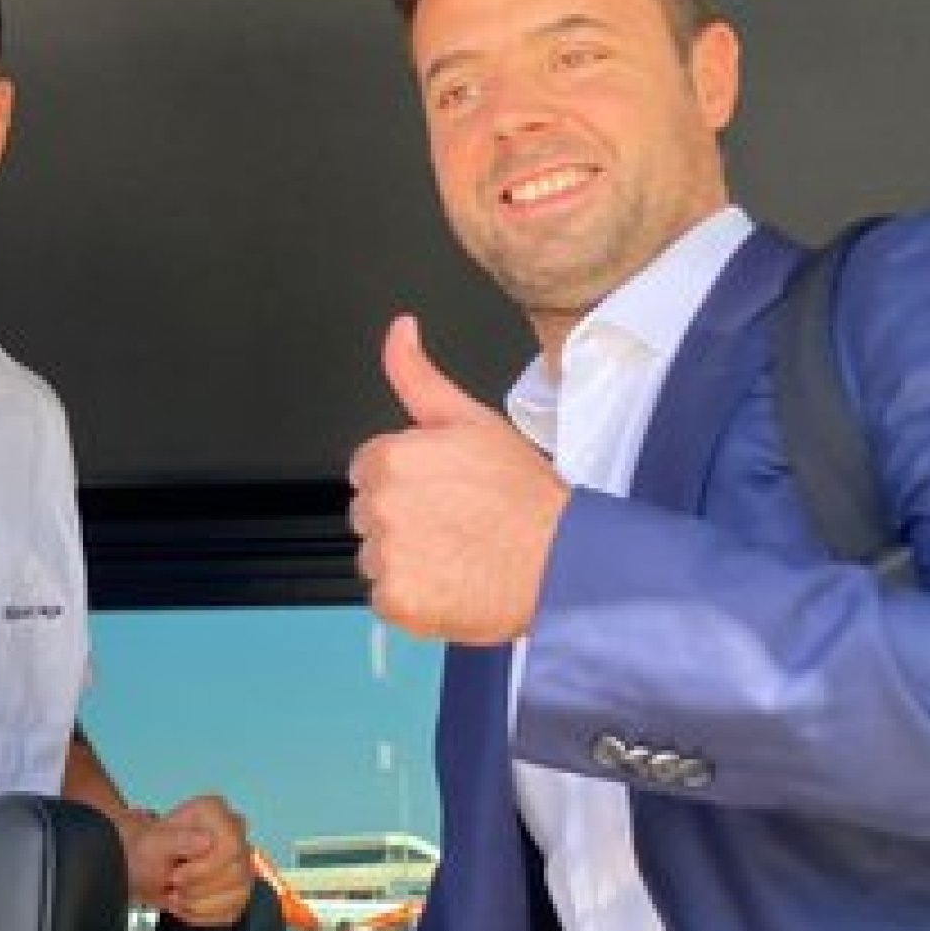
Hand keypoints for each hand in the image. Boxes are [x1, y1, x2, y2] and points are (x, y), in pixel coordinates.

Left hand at [123, 794, 253, 924]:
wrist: (140, 871)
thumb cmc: (146, 852)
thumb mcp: (150, 845)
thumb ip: (176, 840)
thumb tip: (206, 841)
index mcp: (214, 811)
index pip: (231, 845)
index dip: (204, 868)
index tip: (176, 877)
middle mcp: (235, 831)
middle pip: (237, 872)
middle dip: (199, 889)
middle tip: (172, 887)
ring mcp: (241, 860)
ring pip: (239, 893)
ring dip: (200, 904)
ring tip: (177, 897)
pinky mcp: (239, 887)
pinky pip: (234, 910)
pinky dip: (205, 915)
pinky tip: (187, 906)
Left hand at [349, 316, 565, 641]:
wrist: (561, 561)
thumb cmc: (524, 496)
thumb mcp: (471, 419)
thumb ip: (418, 375)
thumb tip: (399, 330)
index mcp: (392, 457)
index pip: (368, 470)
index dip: (407, 480)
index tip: (441, 490)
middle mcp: (381, 505)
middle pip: (368, 513)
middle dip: (402, 517)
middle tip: (455, 522)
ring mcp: (386, 556)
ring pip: (375, 557)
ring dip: (406, 560)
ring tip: (456, 553)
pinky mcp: (396, 600)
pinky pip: (386, 599)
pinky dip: (414, 598)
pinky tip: (451, 583)